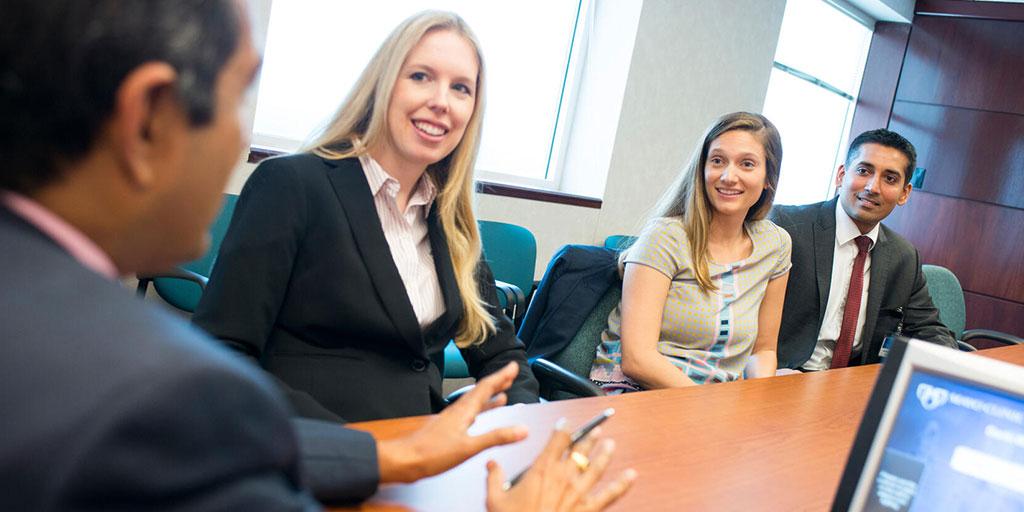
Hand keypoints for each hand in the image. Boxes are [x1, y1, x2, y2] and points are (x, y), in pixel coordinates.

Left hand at [377, 362, 527, 482]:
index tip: (512, 366)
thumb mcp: (469, 447)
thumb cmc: (431, 453)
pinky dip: (479, 412)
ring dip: (489, 397)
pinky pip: (468, 415)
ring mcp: (451, 420)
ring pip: (474, 403)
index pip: (486, 387)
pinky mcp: (447, 429)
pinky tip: (479, 417)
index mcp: (464, 411)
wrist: (404, 460)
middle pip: (480, 392)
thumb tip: (521, 430)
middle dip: (497, 382)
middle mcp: (458, 411)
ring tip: (502, 394)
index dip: (501, 376)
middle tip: (510, 375)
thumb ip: (495, 437)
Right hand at [484, 423, 635, 511]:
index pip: (555, 442)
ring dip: (604, 454)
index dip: (562, 429)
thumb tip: (491, 464)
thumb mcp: (495, 500)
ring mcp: (578, 493)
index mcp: (541, 471)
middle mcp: (563, 477)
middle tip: (596, 429)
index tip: (566, 422)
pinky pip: (609, 495)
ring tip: (611, 444)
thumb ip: (493, 478)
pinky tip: (631, 475)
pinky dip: (622, 484)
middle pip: (579, 451)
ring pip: (596, 467)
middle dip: (588, 438)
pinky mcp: (589, 509)